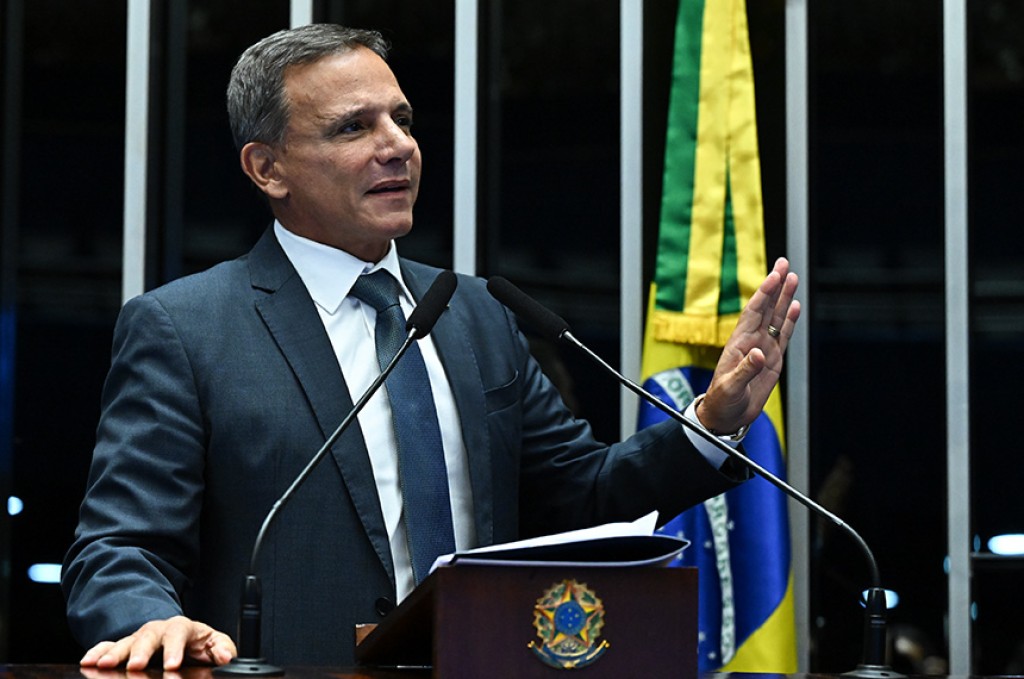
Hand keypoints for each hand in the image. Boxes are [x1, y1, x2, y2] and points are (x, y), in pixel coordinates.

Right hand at [79, 616, 235, 670]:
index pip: (178, 633)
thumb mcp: (214, 643)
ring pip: (126, 641)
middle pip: (148, 635)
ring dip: (113, 652)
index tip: (172, 665)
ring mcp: (140, 637)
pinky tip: (88, 661)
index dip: (174, 649)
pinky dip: (98, 651)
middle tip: (135, 665)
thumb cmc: (197, 643)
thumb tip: (227, 657)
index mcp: (182, 627)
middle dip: (140, 650)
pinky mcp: (127, 646)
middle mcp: (159, 629)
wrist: (182, 636)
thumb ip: (222, 648)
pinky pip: (109, 645)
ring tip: (102, 664)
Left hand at [697, 257, 800, 433]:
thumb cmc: (722, 401)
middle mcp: (751, 341)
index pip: (753, 312)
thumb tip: (759, 354)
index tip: (773, 276)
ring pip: (776, 318)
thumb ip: (745, 370)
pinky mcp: (773, 360)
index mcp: (738, 344)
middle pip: (766, 308)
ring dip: (784, 298)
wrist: (726, 416)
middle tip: (784, 263)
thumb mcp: (730, 387)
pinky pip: (783, 336)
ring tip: (792, 277)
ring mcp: (763, 348)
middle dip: (775, 285)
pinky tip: (794, 306)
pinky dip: (790, 321)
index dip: (764, 293)